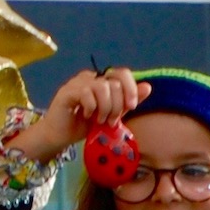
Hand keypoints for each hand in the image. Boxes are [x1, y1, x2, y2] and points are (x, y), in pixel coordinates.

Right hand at [14, 66, 146, 162]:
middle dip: (118, 105)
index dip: (131, 89)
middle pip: (115, 82)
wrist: (61, 136)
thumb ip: (127, 102)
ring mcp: (77, 82)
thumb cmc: (85, 125)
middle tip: (111, 120)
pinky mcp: (67, 91)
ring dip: (105, 107)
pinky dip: (91, 107)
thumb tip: (148, 87)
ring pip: (102, 87)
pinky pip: (86, 93)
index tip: (131, 107)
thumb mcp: (112, 114)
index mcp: (102, 80)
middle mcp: (90, 77)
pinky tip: (87, 116)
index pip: (122, 73)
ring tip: (99, 120)